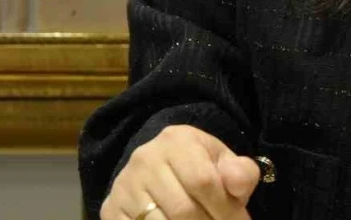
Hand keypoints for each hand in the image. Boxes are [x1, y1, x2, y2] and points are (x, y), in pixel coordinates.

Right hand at [100, 124, 261, 219]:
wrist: (160, 166)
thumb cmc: (199, 166)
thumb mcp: (223, 162)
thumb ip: (240, 173)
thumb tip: (238, 184)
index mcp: (177, 141)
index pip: (203, 181)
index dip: (225, 210)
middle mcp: (145, 159)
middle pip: (182, 209)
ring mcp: (124, 185)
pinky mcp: (111, 209)